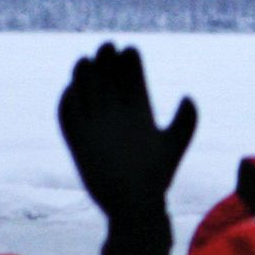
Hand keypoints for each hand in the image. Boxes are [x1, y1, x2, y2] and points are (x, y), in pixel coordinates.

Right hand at [57, 42, 197, 218]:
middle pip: (108, 80)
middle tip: (108, 48)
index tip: (130, 50)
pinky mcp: (78, 143)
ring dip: (84, 76)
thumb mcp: (174, 146)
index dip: (130, 63)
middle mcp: (116, 115)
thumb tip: (187, 96)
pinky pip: (68, 119)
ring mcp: (96, 128)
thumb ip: (185, 122)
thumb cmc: (157, 178)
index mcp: (139, 112)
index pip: (132, 79)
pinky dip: (66, 104)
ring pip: (86, 93)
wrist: (135, 207)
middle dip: (107, 62)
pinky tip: (71, 90)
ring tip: (88, 62)